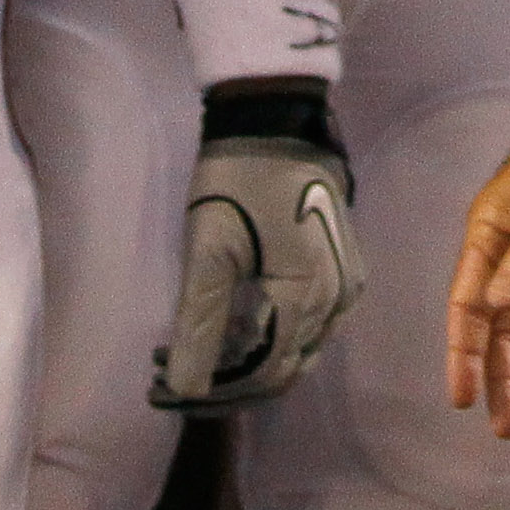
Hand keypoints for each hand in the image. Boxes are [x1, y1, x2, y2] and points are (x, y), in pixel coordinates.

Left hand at [151, 120, 363, 410]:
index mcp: (308, 296)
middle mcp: (337, 300)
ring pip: (297, 347)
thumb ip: (200, 324)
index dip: (215, 391)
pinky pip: (309, 322)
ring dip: (248, 358)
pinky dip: (270, 333)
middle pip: (284, 367)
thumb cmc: (237, 180)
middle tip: (172, 372)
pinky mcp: (341, 268)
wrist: (276, 118)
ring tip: (194, 348)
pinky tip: (234, 325)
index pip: (264, 374)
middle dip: (228, 379)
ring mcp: (345, 284)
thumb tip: (186, 388)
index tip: (164, 390)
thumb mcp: (209, 251)